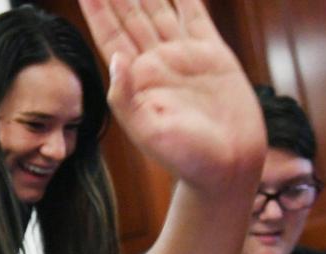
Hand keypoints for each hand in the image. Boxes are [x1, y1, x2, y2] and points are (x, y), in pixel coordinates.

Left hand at [77, 0, 264, 193]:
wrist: (228, 166)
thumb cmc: (185, 158)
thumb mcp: (147, 131)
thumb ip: (124, 97)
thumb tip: (115, 58)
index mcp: (135, 80)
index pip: (110, 34)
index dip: (97, 9)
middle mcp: (155, 63)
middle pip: (131, 15)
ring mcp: (183, 56)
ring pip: (160, 9)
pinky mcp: (212, 55)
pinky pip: (196, 15)